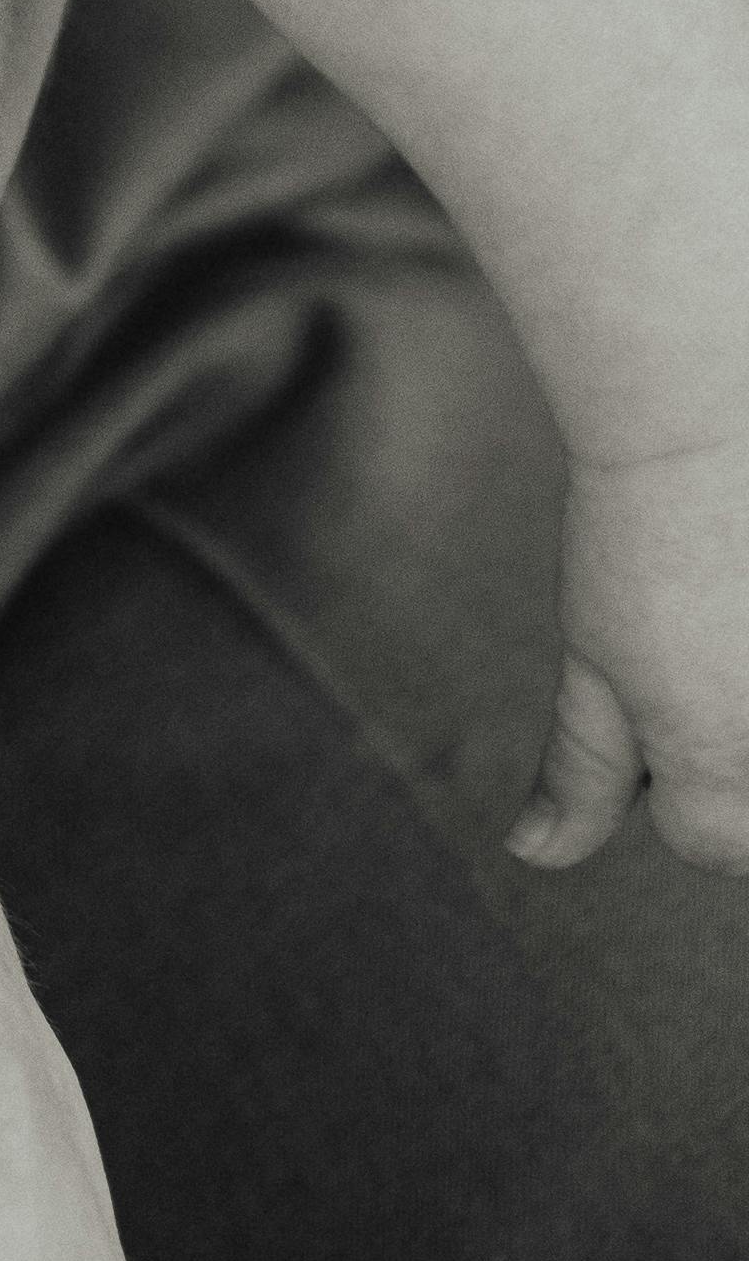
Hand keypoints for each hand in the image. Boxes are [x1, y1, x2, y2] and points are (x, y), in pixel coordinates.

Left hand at [510, 424, 748, 871]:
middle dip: (741, 743)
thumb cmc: (640, 532)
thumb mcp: (596, 658)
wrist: (716, 408)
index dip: (668, 761)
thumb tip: (533, 852)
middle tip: (720, 633)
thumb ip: (583, 771)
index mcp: (729, 782)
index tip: (662, 666)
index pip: (704, 839)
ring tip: (738, 603)